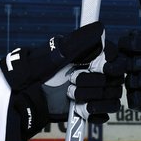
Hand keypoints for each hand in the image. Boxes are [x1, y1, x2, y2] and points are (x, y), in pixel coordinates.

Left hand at [0, 21, 122, 140]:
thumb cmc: (37, 68)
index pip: (116, 58)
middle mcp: (96, 73)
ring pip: (111, 98)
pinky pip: (104, 114)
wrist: (24, 94)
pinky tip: (79, 108)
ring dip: (92, 97)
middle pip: (116, 80)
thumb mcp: (58, 51)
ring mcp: (93, 92)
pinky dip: (94, 112)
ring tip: (70, 94)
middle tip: (73, 81)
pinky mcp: (89, 109)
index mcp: (92, 55)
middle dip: (94, 83)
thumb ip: (80, 39)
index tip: (101, 67)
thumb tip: (100, 27)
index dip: (112, 64)